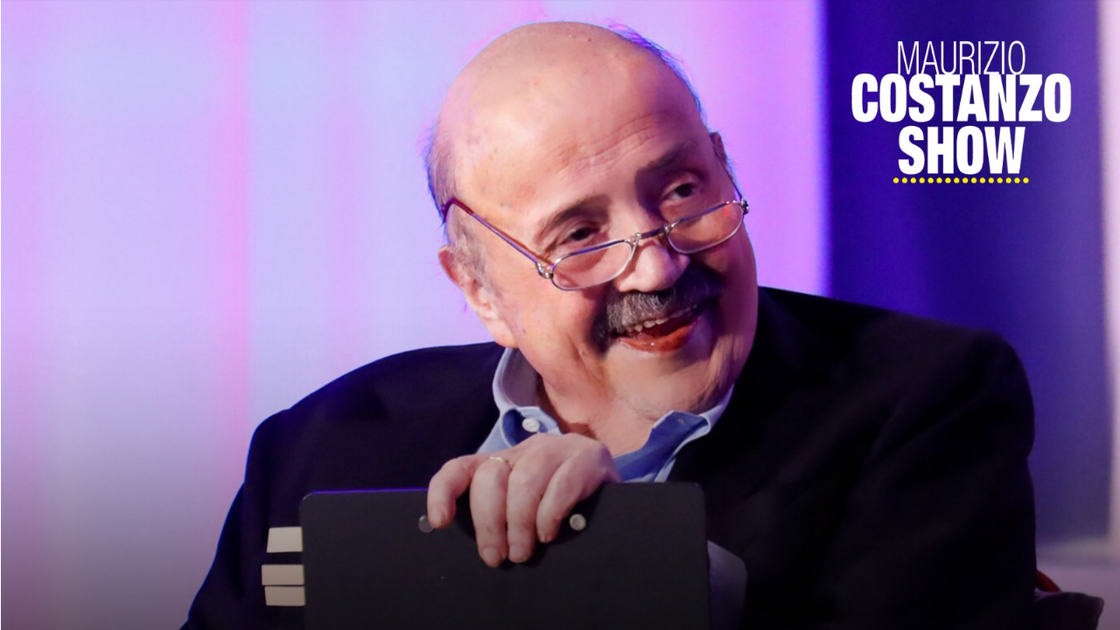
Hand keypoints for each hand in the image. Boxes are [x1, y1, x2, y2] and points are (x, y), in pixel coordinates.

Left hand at [426, 433, 620, 566]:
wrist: (616, 489)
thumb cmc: (564, 507)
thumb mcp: (526, 508)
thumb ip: (502, 516)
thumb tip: (482, 546)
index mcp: (503, 461)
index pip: (461, 467)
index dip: (444, 491)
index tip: (441, 521)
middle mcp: (526, 449)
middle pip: (491, 476)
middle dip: (489, 521)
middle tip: (497, 556)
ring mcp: (558, 448)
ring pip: (524, 480)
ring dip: (519, 522)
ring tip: (523, 552)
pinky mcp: (589, 457)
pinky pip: (561, 484)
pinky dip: (550, 514)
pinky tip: (549, 533)